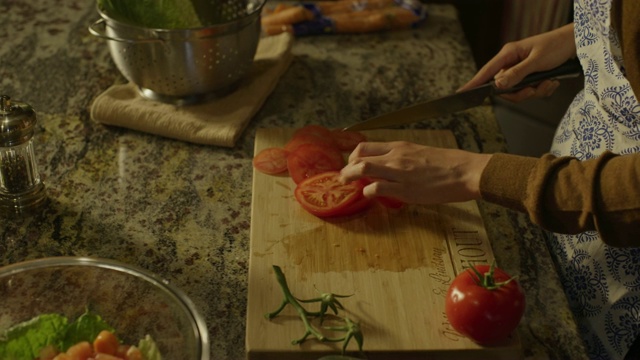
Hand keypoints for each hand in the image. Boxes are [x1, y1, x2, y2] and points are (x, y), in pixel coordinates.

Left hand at [339, 141, 491, 204]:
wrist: (465, 171)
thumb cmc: (448, 164)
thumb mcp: (420, 153)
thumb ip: (402, 158)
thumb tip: (388, 166)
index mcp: (400, 146)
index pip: (366, 146)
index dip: (353, 157)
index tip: (350, 165)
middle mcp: (396, 157)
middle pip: (359, 156)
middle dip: (346, 168)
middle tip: (343, 177)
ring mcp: (399, 172)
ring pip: (363, 168)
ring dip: (350, 177)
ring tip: (347, 184)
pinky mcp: (405, 189)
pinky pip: (376, 188)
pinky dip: (367, 192)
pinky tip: (369, 195)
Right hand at [458, 23, 576, 102]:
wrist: (574, 44)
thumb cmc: (556, 46)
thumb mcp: (537, 61)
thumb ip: (517, 73)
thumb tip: (498, 85)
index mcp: (509, 54)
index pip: (486, 71)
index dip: (474, 83)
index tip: (461, 93)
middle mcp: (512, 63)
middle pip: (504, 88)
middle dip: (521, 93)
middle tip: (535, 89)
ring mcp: (520, 71)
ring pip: (518, 92)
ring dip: (535, 91)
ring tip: (549, 82)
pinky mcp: (530, 77)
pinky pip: (530, 92)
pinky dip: (542, 90)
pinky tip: (552, 81)